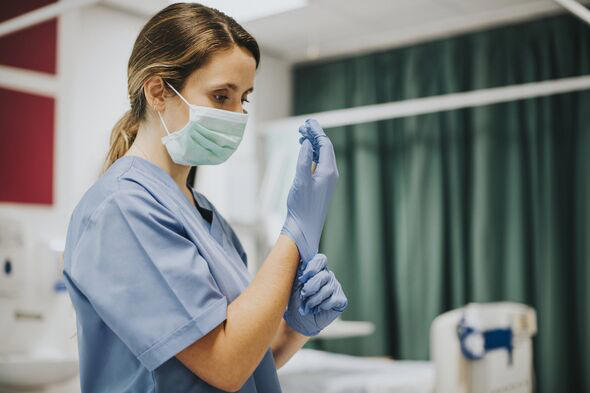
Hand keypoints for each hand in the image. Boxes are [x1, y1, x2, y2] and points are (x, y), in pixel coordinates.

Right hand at [280, 119, 339, 262]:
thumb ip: (304, 160)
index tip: (308, 122)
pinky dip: (312, 155)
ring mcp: (328, 180)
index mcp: (328, 171)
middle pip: (325, 148)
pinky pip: (320, 164)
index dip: (316, 131)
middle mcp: (331, 174)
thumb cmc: (302, 206)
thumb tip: (307, 144)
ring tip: (302, 136)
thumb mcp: (300, 181)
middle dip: (315, 135)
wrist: (304, 228)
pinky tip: (305, 153)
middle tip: (303, 126)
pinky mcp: (322, 186)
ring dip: (313, 144)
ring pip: (323, 156)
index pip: (325, 145)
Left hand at [283, 254, 347, 336]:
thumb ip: (299, 272)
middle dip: (310, 287)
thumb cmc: (296, 300)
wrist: (299, 320)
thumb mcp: (294, 284)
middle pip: (324, 275)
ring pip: (327, 289)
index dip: (312, 268)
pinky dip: (323, 306)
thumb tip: (302, 263)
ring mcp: (335, 287)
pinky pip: (333, 299)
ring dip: (314, 300)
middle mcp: (328, 276)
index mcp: (317, 269)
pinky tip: (318, 309)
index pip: (321, 259)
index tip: (302, 279)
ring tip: (307, 306)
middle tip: (303, 296)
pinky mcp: (341, 300)